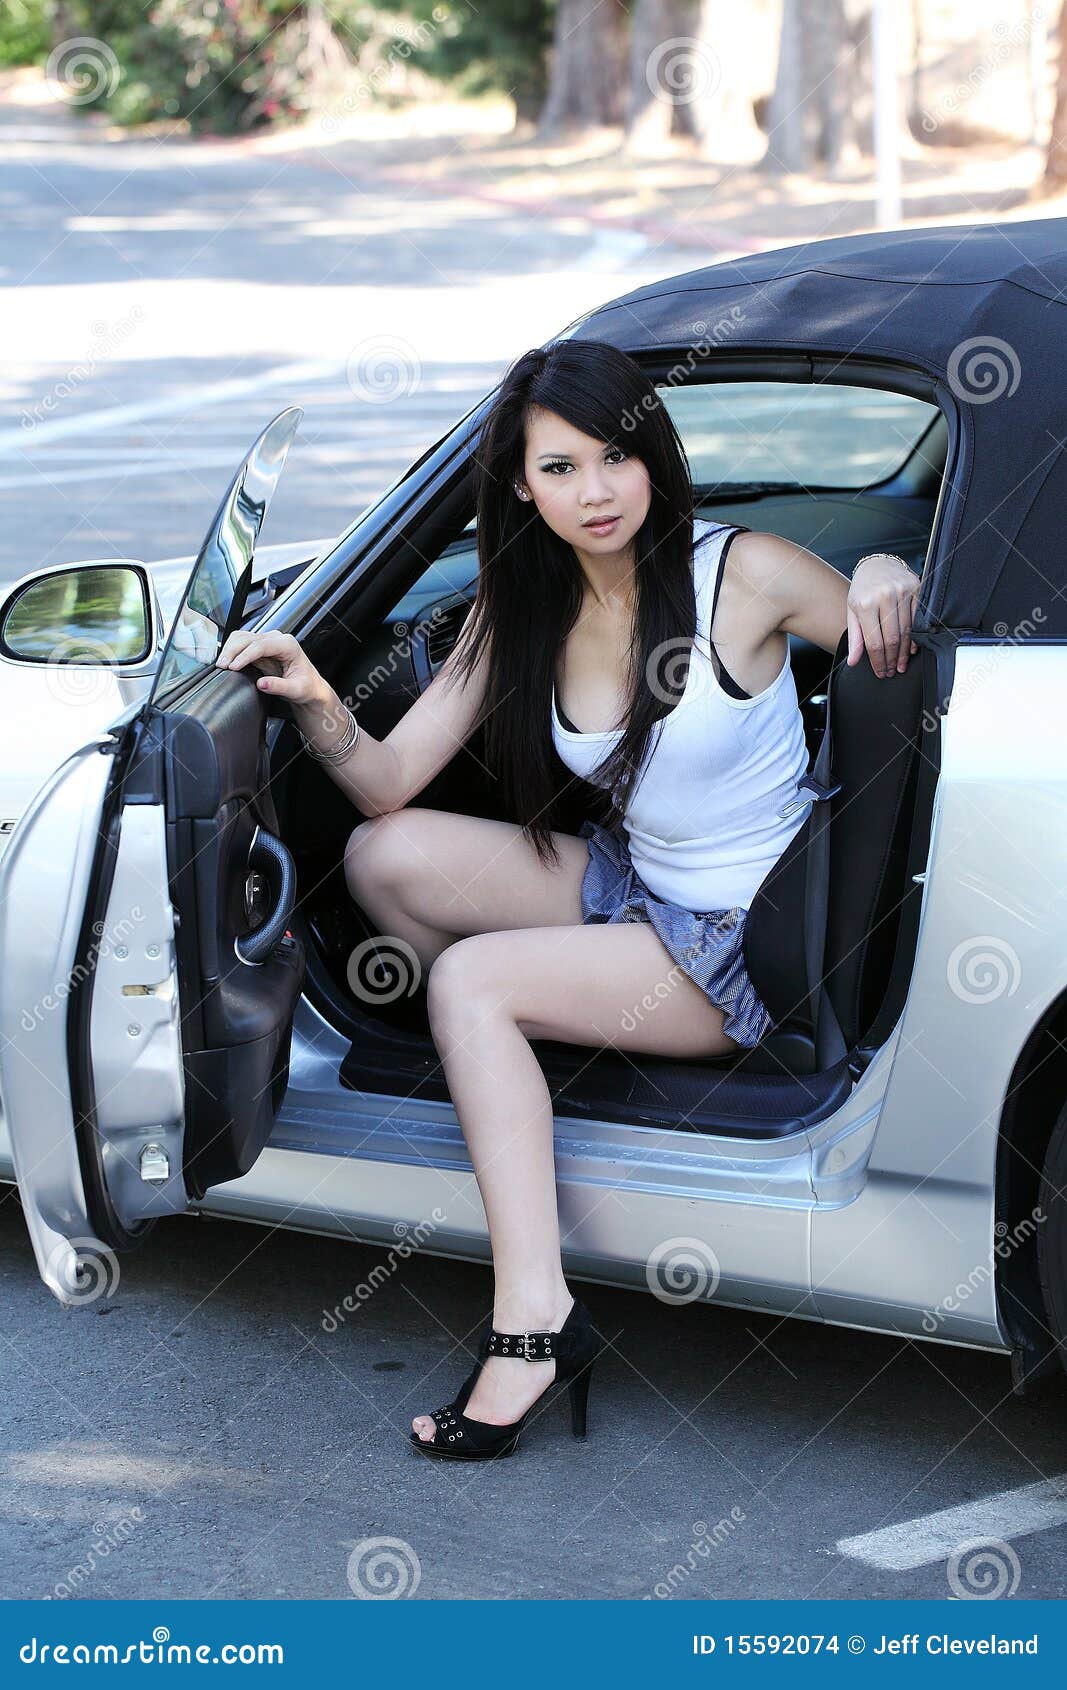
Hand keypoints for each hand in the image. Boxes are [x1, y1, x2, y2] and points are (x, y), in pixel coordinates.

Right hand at [214, 629, 327, 705]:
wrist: (308, 687)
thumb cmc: (306, 686)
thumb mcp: (296, 690)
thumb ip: (280, 686)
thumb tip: (262, 684)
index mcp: (288, 645)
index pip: (261, 645)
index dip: (245, 655)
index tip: (233, 666)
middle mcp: (277, 639)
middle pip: (248, 638)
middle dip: (232, 651)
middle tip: (222, 666)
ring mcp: (267, 641)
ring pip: (241, 637)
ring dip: (229, 649)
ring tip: (221, 664)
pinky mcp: (259, 647)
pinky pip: (241, 643)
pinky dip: (231, 650)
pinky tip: (227, 661)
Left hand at [846, 554, 919, 678]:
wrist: (877, 564)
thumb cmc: (863, 589)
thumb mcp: (852, 611)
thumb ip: (854, 637)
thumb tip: (854, 661)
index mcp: (865, 604)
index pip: (874, 641)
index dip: (878, 661)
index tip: (881, 672)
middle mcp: (885, 596)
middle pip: (892, 638)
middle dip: (892, 659)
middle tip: (891, 671)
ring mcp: (902, 591)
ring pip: (907, 631)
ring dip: (904, 652)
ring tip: (900, 665)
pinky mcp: (917, 588)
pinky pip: (917, 619)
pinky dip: (914, 637)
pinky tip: (910, 649)